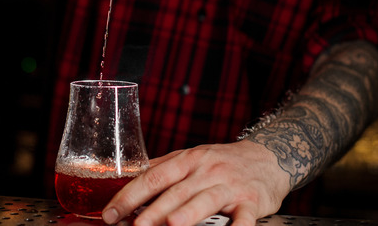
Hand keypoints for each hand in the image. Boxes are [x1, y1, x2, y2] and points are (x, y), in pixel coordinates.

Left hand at [101, 140, 291, 225]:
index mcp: (188, 160)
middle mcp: (206, 171)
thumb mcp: (191, 157)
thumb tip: (127, 182)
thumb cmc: (222, 161)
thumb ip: (162, 169)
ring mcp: (229, 186)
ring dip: (188, 213)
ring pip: (205, 200)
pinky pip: (244, 217)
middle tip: (134, 225)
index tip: (110, 213)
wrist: (267, 157)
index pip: (153, 177)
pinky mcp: (251, 202)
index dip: (130, 195)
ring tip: (171, 224)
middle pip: (175, 191)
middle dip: (152, 210)